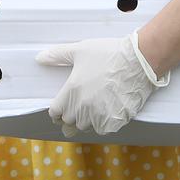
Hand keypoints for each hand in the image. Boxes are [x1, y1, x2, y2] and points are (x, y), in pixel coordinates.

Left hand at [38, 31, 167, 137]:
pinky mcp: (118, 119)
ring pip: (86, 126)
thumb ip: (57, 55)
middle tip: (77, 109)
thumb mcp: (79, 50)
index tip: (60, 109)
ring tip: (91, 111)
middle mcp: (84, 106)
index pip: (55, 112)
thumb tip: (39, 58)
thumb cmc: (109, 53)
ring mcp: (101, 114)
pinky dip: (104, 124)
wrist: (140, 60)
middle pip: (69, 121)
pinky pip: (105, 129)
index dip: (57, 111)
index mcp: (71, 91)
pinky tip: (106, 114)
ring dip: (86, 121)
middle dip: (70, 116)